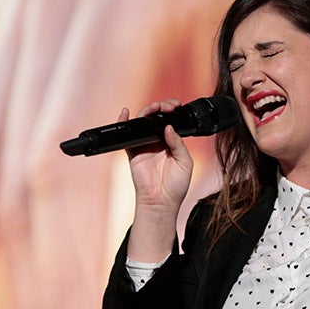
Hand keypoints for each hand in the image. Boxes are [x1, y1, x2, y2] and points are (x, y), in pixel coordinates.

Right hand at [124, 100, 194, 262]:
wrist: (162, 203)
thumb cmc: (175, 186)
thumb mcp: (185, 162)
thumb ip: (178, 143)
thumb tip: (168, 126)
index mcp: (171, 143)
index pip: (170, 121)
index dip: (172, 111)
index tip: (177, 106)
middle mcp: (157, 142)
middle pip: (156, 118)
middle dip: (162, 107)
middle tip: (168, 106)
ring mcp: (144, 146)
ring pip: (143, 123)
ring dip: (148, 111)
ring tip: (156, 107)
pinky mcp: (133, 152)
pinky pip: (127, 135)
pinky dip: (125, 122)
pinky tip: (126, 113)